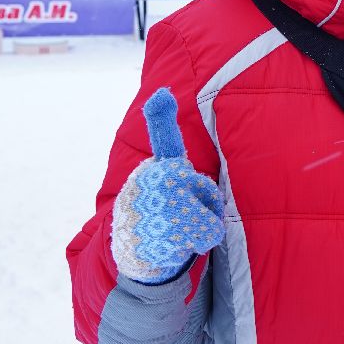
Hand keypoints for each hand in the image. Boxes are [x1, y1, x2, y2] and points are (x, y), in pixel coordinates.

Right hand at [110, 87, 223, 283]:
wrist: (133, 251)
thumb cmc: (158, 207)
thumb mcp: (165, 173)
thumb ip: (167, 139)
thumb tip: (160, 93)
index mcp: (156, 167)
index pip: (162, 139)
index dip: (161, 115)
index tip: (161, 95)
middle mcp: (151, 183)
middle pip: (206, 188)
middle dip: (204, 203)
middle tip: (180, 210)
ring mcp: (156, 209)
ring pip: (211, 212)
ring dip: (203, 224)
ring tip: (177, 227)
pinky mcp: (164, 233)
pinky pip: (210, 232)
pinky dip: (203, 240)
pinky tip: (178, 242)